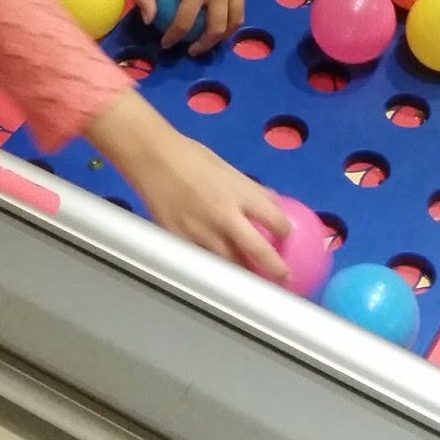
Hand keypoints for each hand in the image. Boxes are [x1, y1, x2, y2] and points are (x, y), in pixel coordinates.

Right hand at [86, 90, 289, 280]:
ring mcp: (201, 233)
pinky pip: (202, 262)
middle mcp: (225, 216)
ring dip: (245, 275)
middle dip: (275, 269)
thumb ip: (249, 187)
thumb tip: (271, 200)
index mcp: (239, 193)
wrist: (152, 158)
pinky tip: (219, 276)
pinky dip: (213, 270)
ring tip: (254, 284)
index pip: (274, 218)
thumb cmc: (189, 156)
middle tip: (284, 277)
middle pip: (257, 252)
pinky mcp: (180, 242)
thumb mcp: (226, 166)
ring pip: (230, 265)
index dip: (285, 230)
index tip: (288, 236)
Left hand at [138, 0, 250, 55]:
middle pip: (216, 29)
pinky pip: (242, 2)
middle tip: (192, 50)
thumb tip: (148, 21)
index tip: (167, 43)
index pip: (185, 24)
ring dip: (223, 36)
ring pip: (235, 21)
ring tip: (210, 39)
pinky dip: (232, 14)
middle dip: (203, 46)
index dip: (173, 38)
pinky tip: (220, 15)